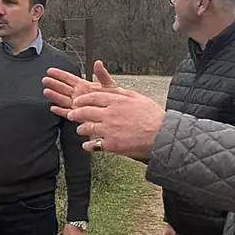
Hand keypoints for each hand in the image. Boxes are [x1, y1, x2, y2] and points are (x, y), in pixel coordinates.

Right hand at [43, 60, 119, 110]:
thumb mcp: (109, 84)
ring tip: (46, 91)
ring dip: (54, 95)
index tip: (50, 71)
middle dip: (53, 84)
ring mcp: (78, 105)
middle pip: (63, 88)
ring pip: (63, 99)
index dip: (59, 74)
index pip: (69, 78)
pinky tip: (53, 108)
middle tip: (45, 80)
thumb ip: (102, 74)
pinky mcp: (79, 115)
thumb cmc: (115, 98)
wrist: (118, 112)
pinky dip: (60, 111)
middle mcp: (79, 95)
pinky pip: (67, 112)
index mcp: (85, 86)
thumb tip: (98, 63)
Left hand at [51, 74, 165, 159]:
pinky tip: (87, 146)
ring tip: (80, 130)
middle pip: (85, 111)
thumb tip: (113, 88)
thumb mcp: (138, 98)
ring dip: (81, 129)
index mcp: (117, 101)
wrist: (162, 135)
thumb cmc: (154, 117)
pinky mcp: (111, 144)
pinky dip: (88, 145)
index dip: (81, 100)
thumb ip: (122, 93)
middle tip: (71, 114)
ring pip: (86, 127)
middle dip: (75, 113)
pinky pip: (93, 145)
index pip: (92, 97)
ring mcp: (109, 129)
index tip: (76, 102)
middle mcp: (110, 114)